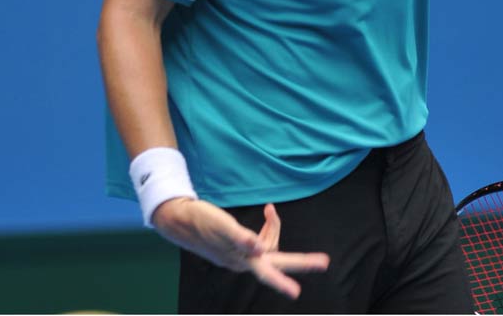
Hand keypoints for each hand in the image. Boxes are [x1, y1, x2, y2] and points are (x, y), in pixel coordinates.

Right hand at [151, 198, 329, 298]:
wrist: (179, 218)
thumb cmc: (200, 220)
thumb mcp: (221, 226)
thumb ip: (240, 238)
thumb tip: (259, 249)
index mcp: (241, 259)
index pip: (268, 270)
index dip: (283, 281)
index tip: (296, 293)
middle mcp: (243, 261)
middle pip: (277, 261)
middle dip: (300, 261)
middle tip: (323, 262)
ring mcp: (239, 255)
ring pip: (268, 247)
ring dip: (274, 228)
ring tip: (270, 209)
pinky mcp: (235, 248)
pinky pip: (259, 242)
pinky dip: (266, 228)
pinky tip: (266, 214)